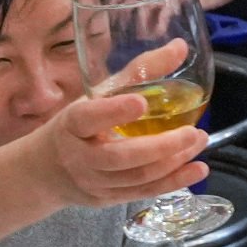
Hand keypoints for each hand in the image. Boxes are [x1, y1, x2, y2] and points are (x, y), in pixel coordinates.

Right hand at [31, 43, 217, 209]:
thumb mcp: (98, 95)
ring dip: (173, 162)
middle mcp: (80, 157)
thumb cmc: (79, 125)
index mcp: (72, 124)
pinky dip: (173, 182)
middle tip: (193, 132)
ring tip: (199, 141)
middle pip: (122, 156)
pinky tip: (196, 169)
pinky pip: (143, 192)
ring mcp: (94, 182)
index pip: (88, 118)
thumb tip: (180, 47)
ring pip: (137, 177)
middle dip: (161, 147)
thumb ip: (138, 72)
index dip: (114, 112)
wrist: (47, 171)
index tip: (141, 103)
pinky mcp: (108, 199)